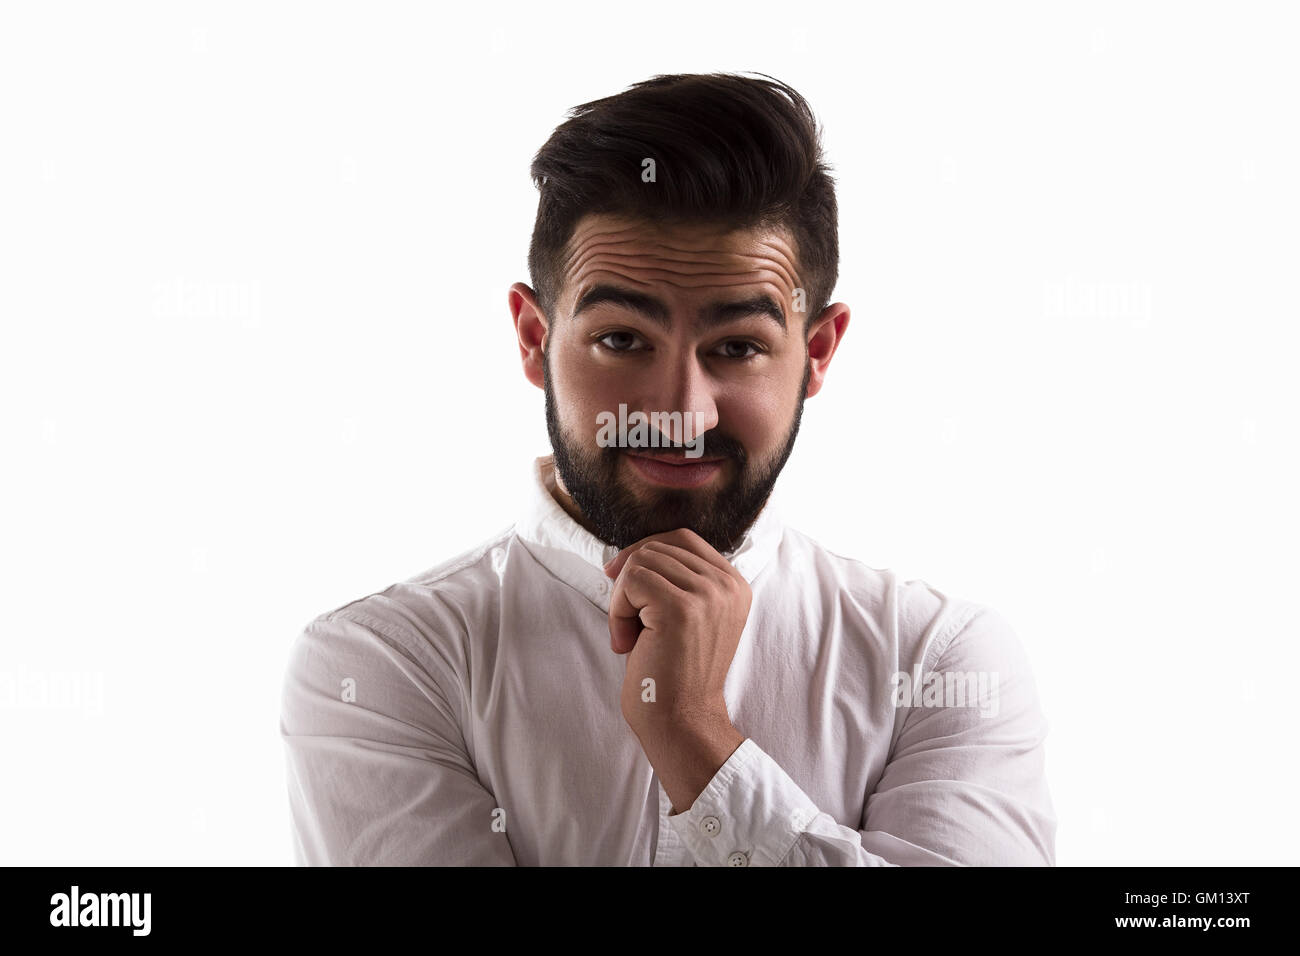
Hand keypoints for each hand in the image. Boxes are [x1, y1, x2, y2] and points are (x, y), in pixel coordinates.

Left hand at [604, 528, 751, 740]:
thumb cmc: (673, 674)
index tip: (620, 577)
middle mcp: (728, 585)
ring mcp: (707, 595)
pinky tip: (627, 643)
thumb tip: (629, 553)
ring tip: (632, 637)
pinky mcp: (681, 608)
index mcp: (734, 584)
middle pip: (658, 547)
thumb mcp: (689, 617)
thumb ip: (677, 581)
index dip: (645, 550)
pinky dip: (618, 611)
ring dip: (623, 600)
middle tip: (631, 626)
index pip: (682, 538)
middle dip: (630, 582)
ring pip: (641, 561)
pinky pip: (630, 581)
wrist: (681, 721)